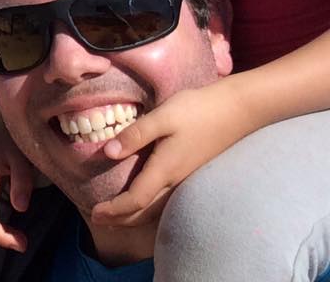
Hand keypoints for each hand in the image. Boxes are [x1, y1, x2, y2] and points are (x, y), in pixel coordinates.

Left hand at [90, 82, 251, 225]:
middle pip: (144, 211)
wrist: (236, 110)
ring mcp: (185, 179)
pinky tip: (143, 201)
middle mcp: (175, 181)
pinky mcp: (191, 173)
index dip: (114, 210)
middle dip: (120, 219)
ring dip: (133, 216)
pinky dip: (148, 208)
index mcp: (165, 169)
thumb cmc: (197, 110)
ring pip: (156, 209)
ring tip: (115, 216)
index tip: (94, 213)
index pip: (136, 200)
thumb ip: (135, 135)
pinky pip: (165, 201)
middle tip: (97, 220)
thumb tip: (108, 153)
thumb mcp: (162, 117)